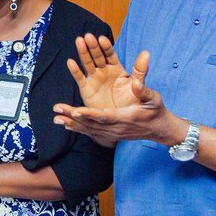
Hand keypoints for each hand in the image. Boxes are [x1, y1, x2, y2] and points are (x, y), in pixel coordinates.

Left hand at [54, 42, 181, 147]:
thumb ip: (144, 91)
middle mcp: (116, 128)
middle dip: (73, 117)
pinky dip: (78, 128)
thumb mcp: (154, 99)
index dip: (90, 114)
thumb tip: (136, 81)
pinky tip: (66, 125)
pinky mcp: (110, 134)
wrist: (159, 129)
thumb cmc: (156, 110)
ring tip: (56, 118)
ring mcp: (112, 133)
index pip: (104, 116)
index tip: (76, 111)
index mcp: (125, 118)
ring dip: (72, 123)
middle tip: (57, 111)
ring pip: (89, 129)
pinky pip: (91, 132)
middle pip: (91, 124)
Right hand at [64, 34, 147, 110]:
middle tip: (88, 36)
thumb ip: (140, 70)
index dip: (106, 47)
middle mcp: (104, 72)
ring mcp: (94, 80)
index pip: (110, 55)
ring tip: (79, 41)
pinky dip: (75, 70)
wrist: (124, 120)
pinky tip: (71, 62)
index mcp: (116, 69)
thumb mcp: (138, 85)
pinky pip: (80, 78)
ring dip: (83, 53)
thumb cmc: (132, 102)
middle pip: (97, 56)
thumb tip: (146, 53)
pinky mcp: (86, 89)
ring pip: (87, 64)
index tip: (102, 39)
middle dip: (92, 46)